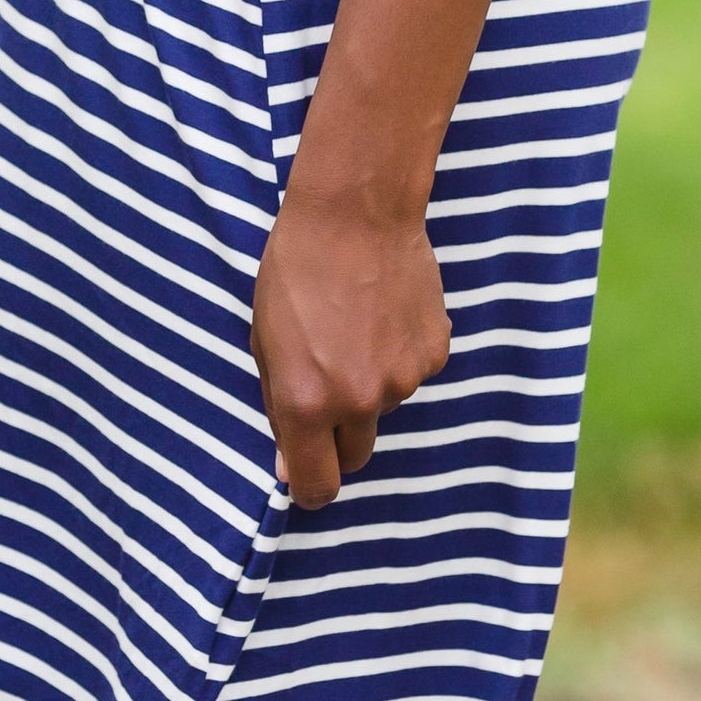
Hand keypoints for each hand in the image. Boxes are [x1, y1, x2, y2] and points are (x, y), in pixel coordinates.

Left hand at [251, 193, 450, 509]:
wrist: (354, 215)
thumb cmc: (294, 273)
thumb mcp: (265, 343)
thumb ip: (280, 409)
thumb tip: (291, 470)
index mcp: (307, 403)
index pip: (318, 484)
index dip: (311, 486)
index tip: (308, 474)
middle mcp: (360, 400)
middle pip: (356, 454)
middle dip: (340, 435)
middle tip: (326, 382)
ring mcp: (404, 378)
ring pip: (384, 407)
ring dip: (369, 384)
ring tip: (353, 327)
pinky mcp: (435, 353)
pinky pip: (411, 373)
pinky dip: (397, 355)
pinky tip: (382, 314)